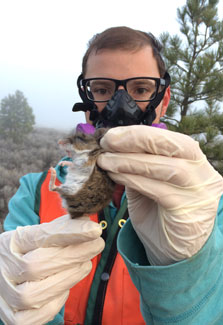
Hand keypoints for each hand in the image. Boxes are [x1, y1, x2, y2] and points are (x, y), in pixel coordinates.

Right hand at [0, 215, 103, 324]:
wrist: (5, 272)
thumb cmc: (27, 251)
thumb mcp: (36, 236)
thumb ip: (59, 230)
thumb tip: (88, 223)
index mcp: (11, 243)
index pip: (40, 235)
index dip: (69, 232)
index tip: (94, 229)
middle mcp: (4, 269)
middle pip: (38, 265)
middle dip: (74, 255)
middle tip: (97, 245)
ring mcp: (5, 295)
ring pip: (34, 294)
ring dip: (68, 278)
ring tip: (85, 265)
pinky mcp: (12, 317)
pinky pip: (35, 317)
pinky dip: (55, 303)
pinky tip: (65, 289)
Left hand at [97, 125, 222, 264]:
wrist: (174, 256)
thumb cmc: (161, 217)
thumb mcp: (149, 186)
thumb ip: (139, 168)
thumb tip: (113, 149)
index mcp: (196, 163)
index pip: (171, 139)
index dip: (140, 133)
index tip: (112, 134)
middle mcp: (204, 175)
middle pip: (173, 146)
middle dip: (136, 140)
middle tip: (107, 142)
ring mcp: (199, 193)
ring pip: (164, 167)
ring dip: (129, 161)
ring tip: (105, 160)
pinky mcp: (188, 212)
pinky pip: (158, 190)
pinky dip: (133, 180)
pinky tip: (115, 175)